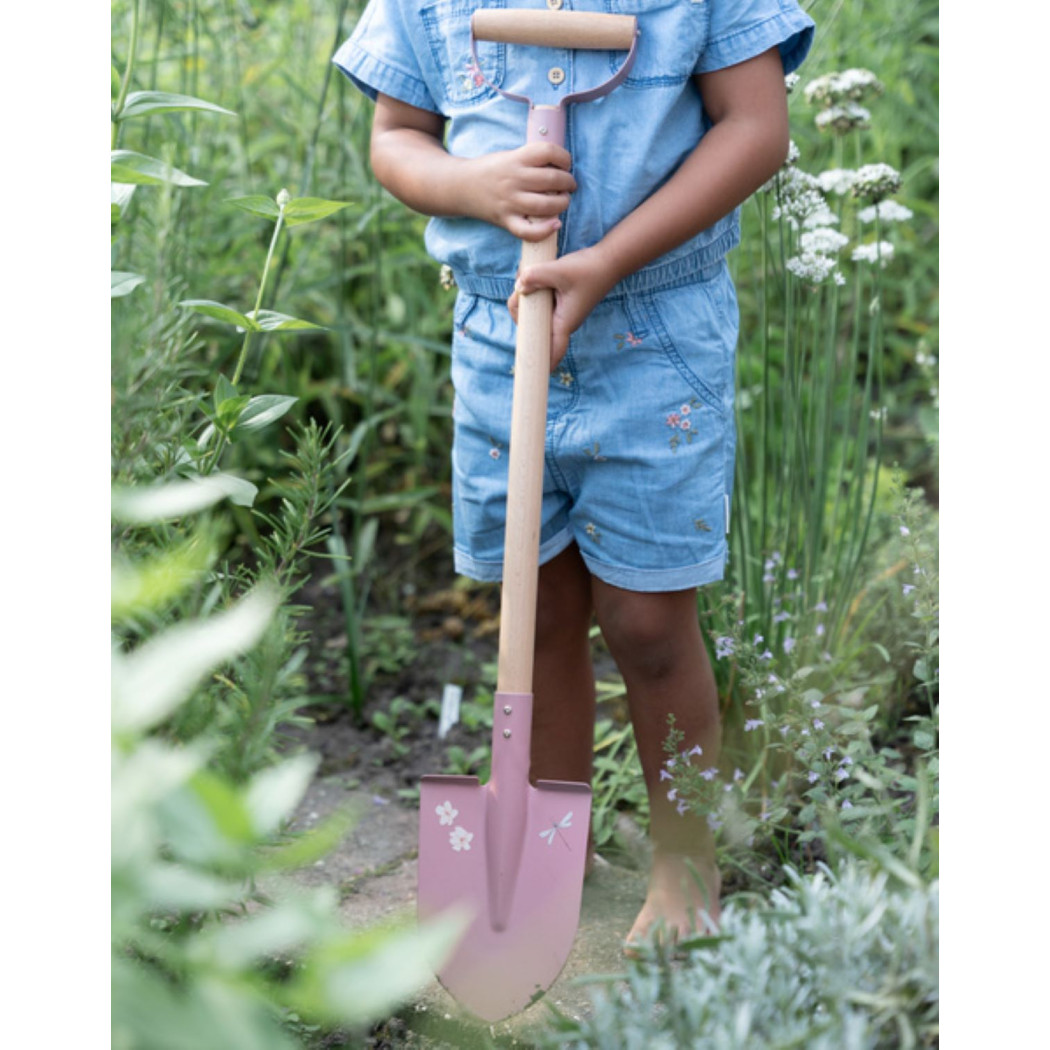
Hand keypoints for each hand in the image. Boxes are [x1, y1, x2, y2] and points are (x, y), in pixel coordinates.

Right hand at [475, 143, 575, 241]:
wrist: (460, 186)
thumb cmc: (491, 170)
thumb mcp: (509, 156)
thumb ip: (531, 159)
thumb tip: (561, 165)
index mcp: (515, 159)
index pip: (549, 151)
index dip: (565, 157)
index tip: (566, 164)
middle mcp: (514, 179)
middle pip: (552, 179)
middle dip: (568, 182)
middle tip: (569, 184)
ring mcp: (510, 202)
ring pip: (546, 205)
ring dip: (563, 203)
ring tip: (563, 200)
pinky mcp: (506, 220)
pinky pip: (528, 231)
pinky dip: (545, 230)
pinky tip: (555, 224)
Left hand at [507, 245, 619, 369]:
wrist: (608, 260)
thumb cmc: (589, 269)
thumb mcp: (560, 270)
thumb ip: (536, 277)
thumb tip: (518, 286)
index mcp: (564, 322)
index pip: (553, 351)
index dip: (542, 363)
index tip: (531, 372)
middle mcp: (561, 321)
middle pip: (532, 328)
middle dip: (520, 311)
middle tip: (521, 290)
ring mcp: (559, 311)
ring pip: (533, 312)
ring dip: (526, 296)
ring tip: (531, 276)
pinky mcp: (558, 300)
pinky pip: (539, 300)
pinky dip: (533, 289)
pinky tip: (535, 274)